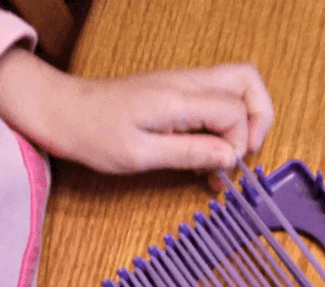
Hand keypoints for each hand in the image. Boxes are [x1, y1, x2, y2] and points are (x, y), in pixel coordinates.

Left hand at [0, 49, 272, 173]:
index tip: (222, 168)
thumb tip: (230, 157)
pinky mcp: (180, 95)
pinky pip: (219, 103)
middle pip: (248, 81)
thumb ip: (189, 153)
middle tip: (245, 153)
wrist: (65, 113)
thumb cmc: (94, 135)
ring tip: (225, 160)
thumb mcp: (141, 154)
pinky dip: (225, 129)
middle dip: (259, 118)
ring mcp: (185, 85)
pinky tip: (208, 158)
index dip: (239, 143)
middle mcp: (187, 83)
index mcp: (178, 96)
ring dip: (243, 125)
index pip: (235, 110)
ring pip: (238, 89)